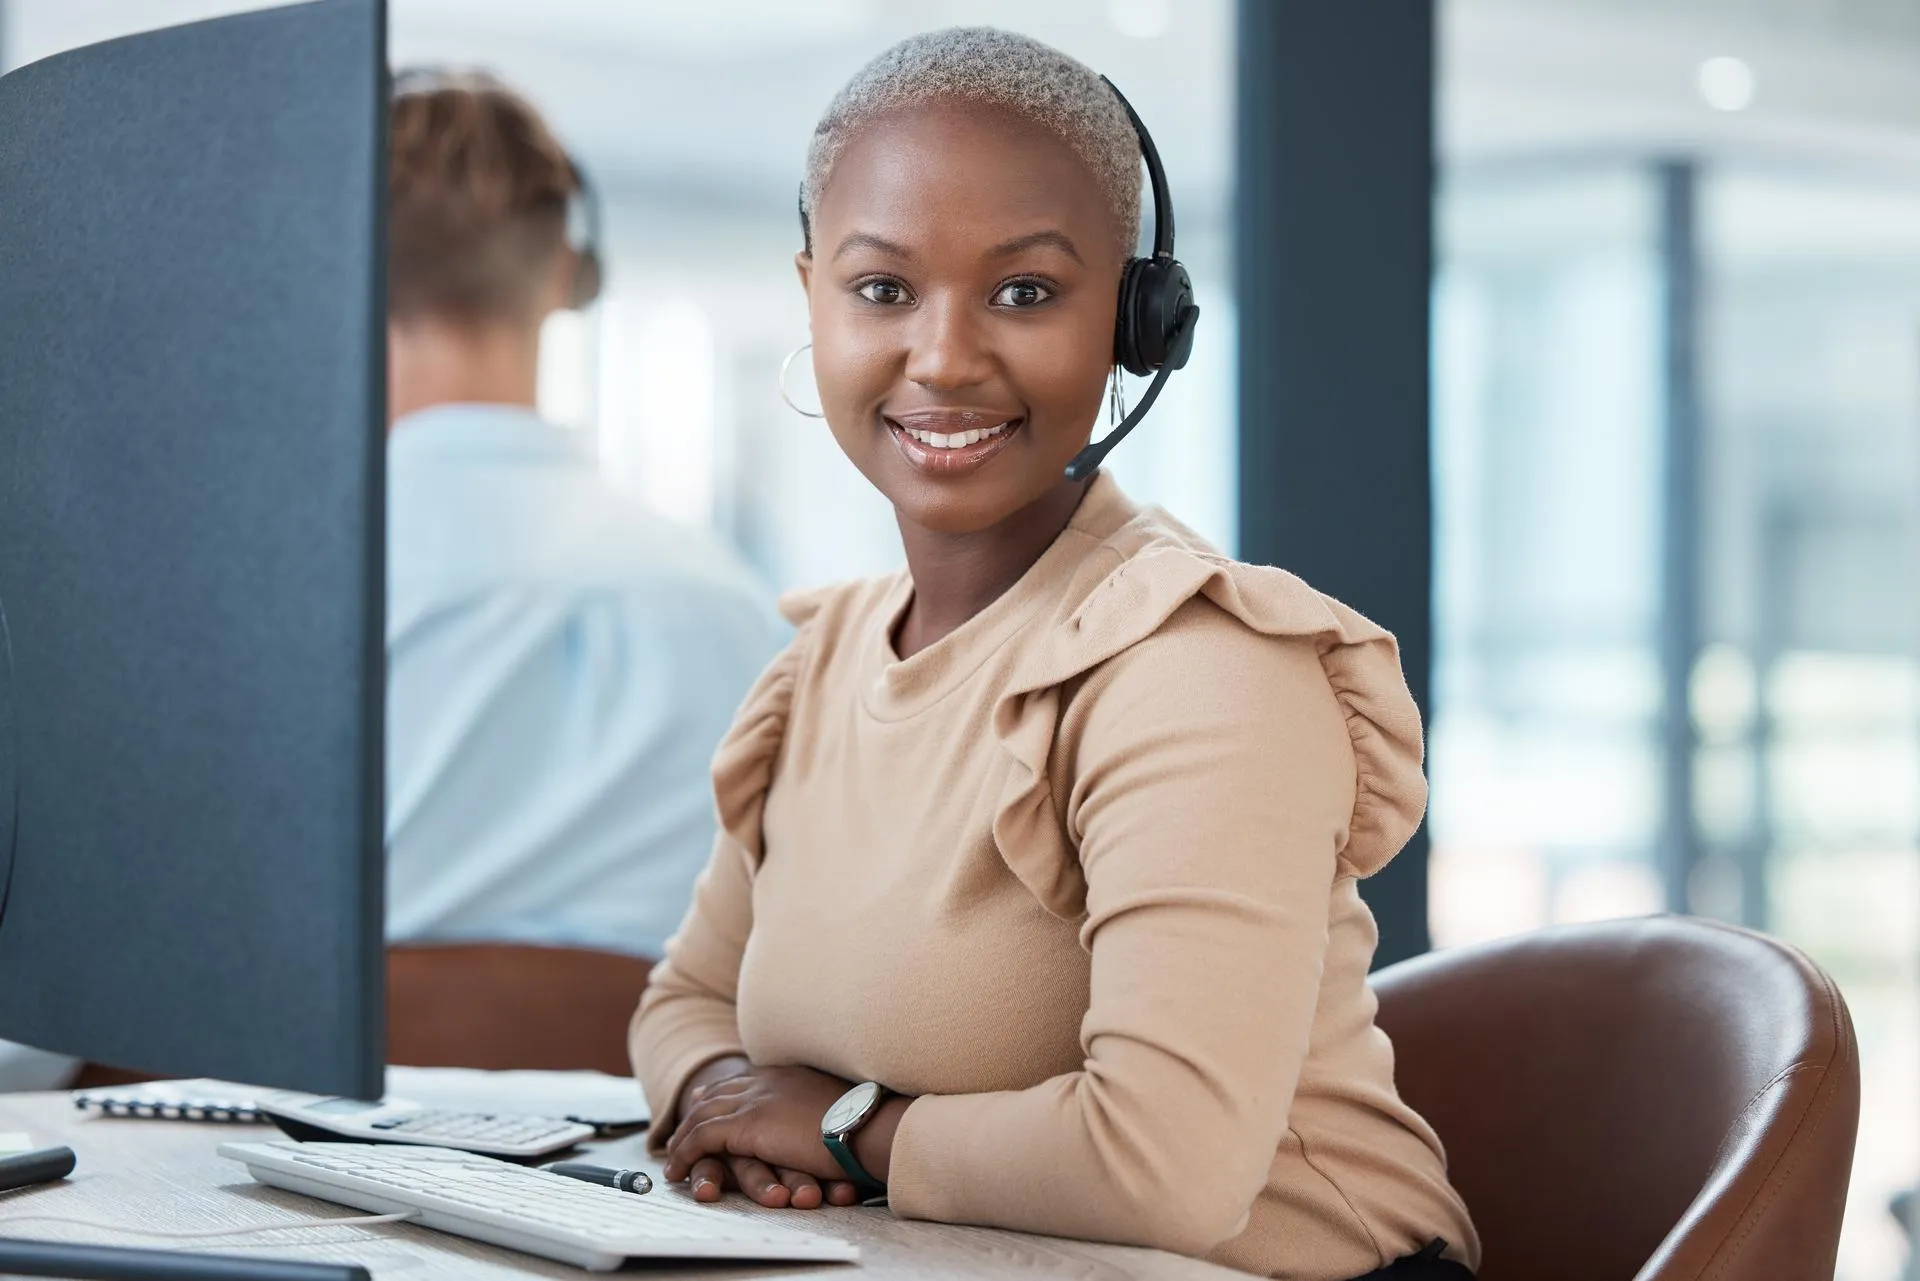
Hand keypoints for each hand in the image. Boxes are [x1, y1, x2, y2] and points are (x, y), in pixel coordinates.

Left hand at [664, 1064, 863, 1208]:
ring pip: (703, 1114)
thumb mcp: (837, 1104)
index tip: (704, 1097)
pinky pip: (703, 1137)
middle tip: (678, 1126)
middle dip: (694, 1109)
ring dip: (683, 1135)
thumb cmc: (863, 1122)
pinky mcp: (747, 1125)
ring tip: (673, 1155)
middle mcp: (767, 1081)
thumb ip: (817, 1103)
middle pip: (717, 1092)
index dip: (720, 1090)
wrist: (865, 1125)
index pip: (744, 1078)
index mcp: (788, 1074)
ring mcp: (755, 1100)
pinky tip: (677, 1167)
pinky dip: (685, 1152)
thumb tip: (820, 1114)